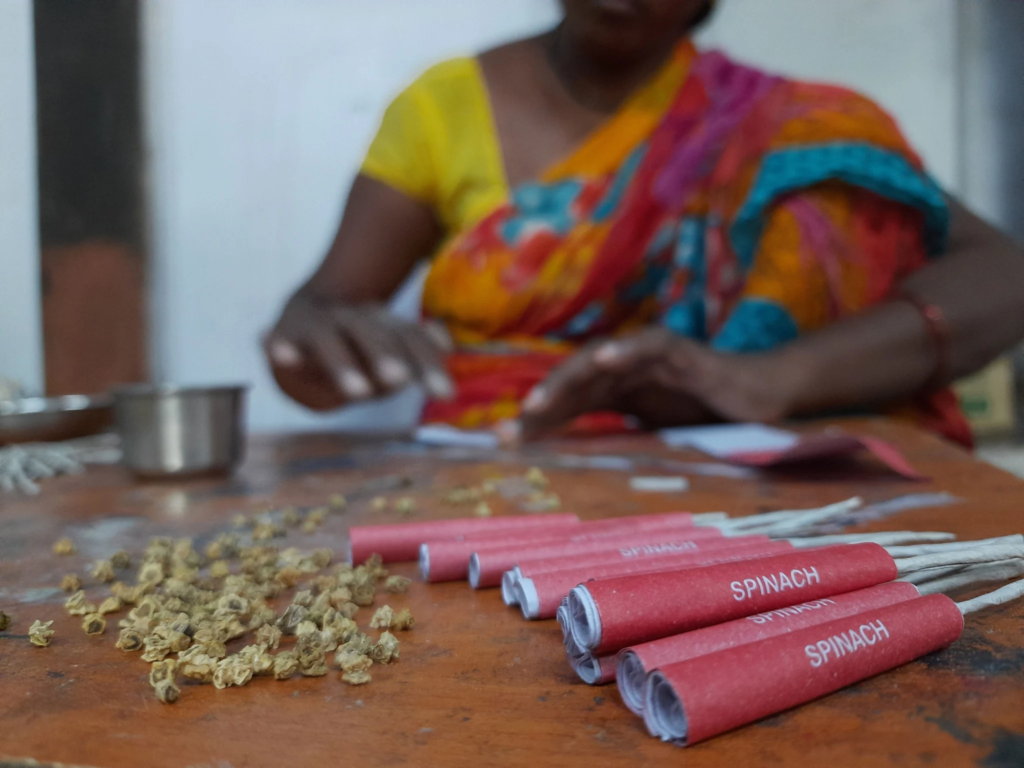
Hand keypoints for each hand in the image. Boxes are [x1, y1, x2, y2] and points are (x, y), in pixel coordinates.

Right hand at [263, 292, 454, 410]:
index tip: (444, 394)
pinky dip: (281, 346)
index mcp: (383, 325)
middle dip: (385, 356)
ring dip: (343, 364)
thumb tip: (446, 347)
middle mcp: (351, 319)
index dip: (426, 363)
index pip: (408, 339)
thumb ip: (416, 356)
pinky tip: (283, 357)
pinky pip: (281, 339)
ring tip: (359, 393)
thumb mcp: (387, 356)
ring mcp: (316, 324)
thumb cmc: (356, 350)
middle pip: (370, 333)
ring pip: (329, 339)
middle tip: (398, 381)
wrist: (303, 318)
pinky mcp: (283, 332)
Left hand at [509, 328, 802, 441]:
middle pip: (570, 386)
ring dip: (566, 381)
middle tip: (507, 432)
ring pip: (597, 363)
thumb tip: (581, 482)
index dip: (536, 423)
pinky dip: (626, 350)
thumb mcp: (653, 443)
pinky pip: (648, 345)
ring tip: (537, 403)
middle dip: (538, 408)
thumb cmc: (706, 421)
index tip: (504, 445)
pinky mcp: (678, 350)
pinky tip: (604, 360)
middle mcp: (621, 371)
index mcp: (612, 393)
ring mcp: (646, 358)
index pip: (566, 407)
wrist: (758, 400)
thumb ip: (619, 449)